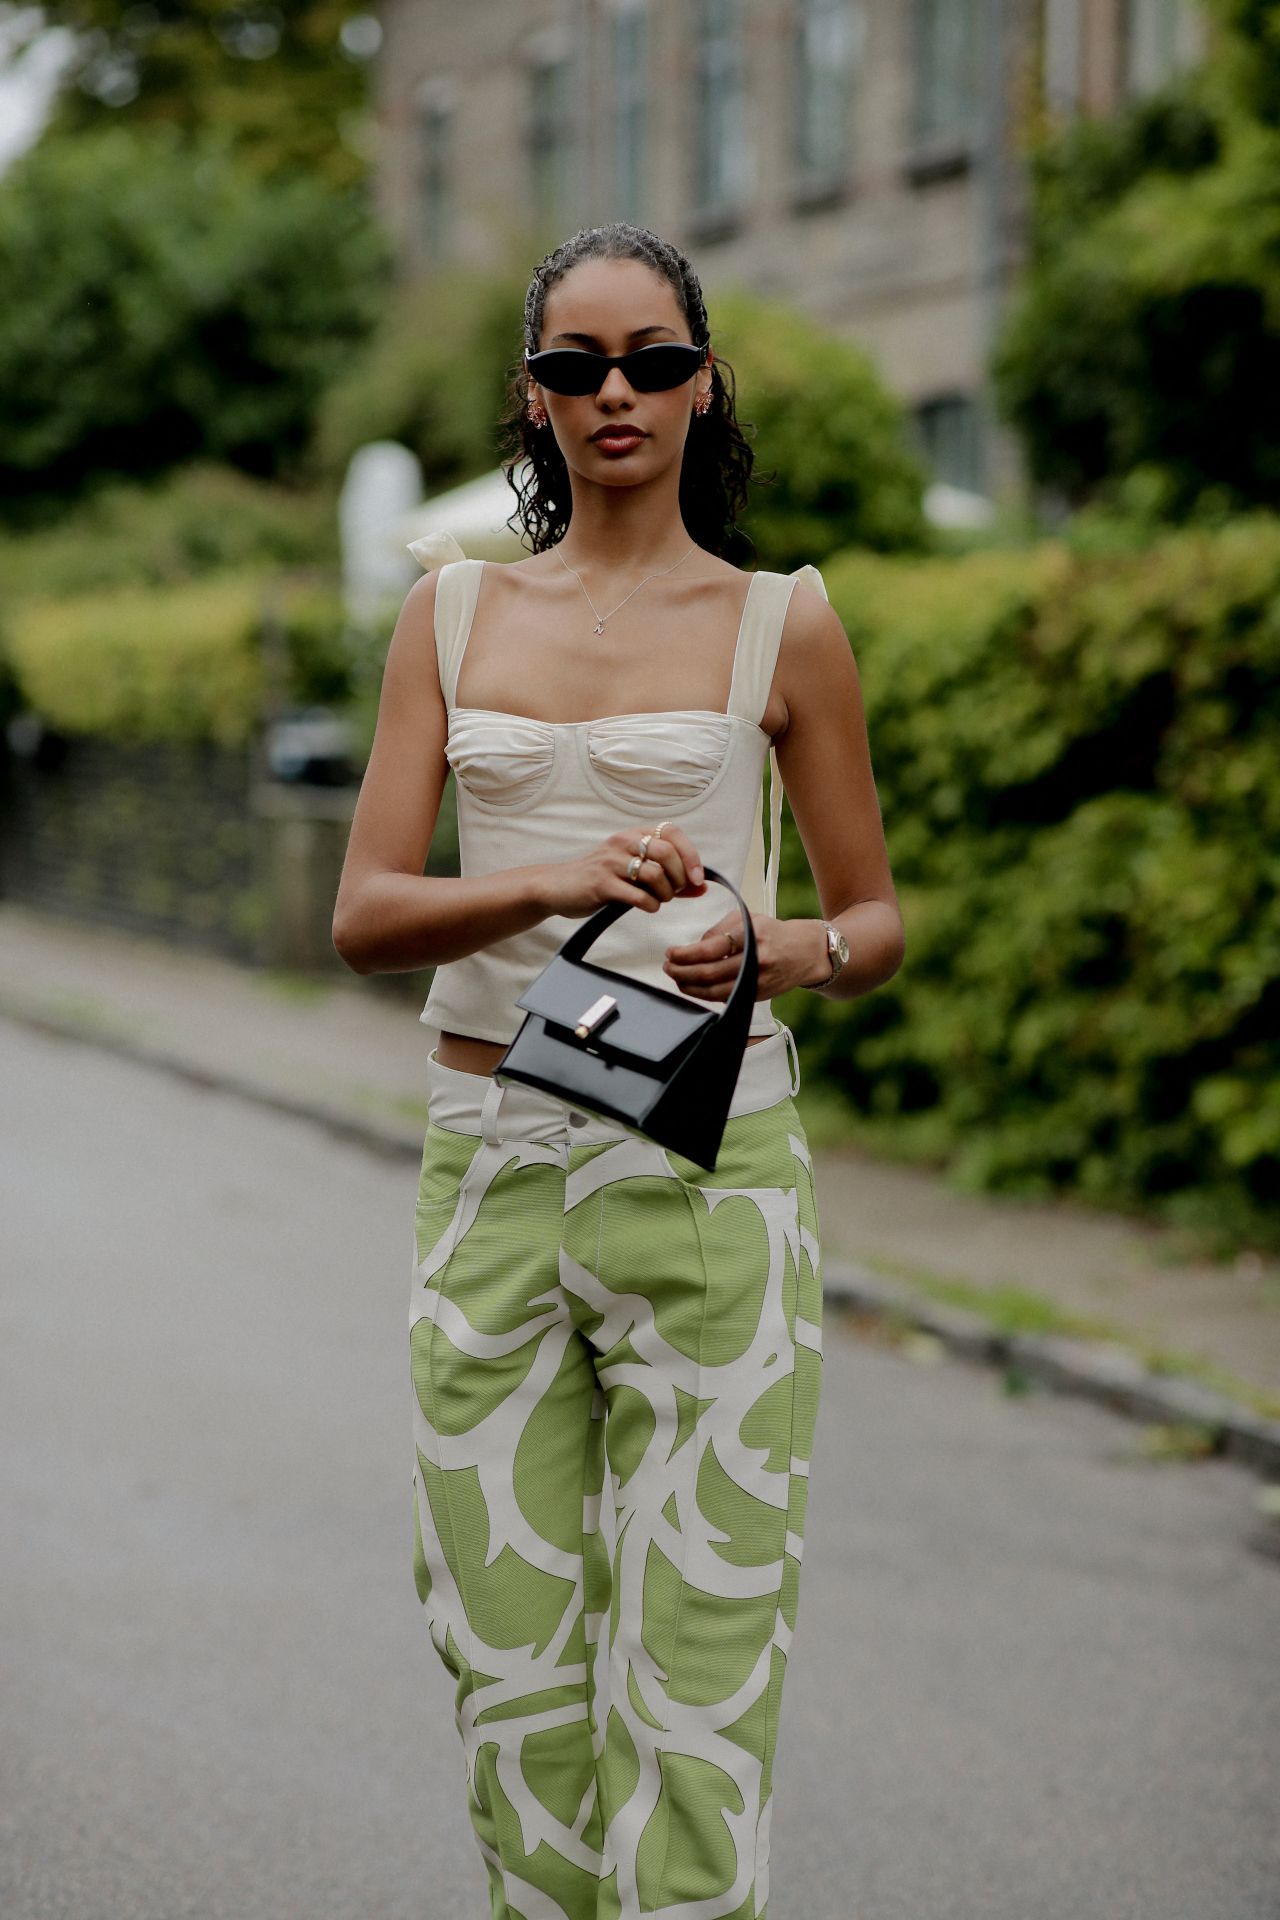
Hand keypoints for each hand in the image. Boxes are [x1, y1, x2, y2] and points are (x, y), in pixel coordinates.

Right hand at [535, 821, 708, 919]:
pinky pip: (637, 895)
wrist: (558, 887)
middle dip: (679, 877)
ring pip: (654, 874)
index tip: (696, 878)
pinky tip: (647, 907)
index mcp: (633, 834)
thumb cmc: (601, 879)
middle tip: (674, 892)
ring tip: (659, 900)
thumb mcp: (634, 873)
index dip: (691, 854)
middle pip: (667, 853)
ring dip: (665, 894)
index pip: (672, 832)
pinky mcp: (601, 883)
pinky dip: (650, 905)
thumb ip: (669, 879)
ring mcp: (611, 862)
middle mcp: (622, 842)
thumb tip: (702, 887)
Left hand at [663, 913, 830, 1000]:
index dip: (685, 954)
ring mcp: (757, 980)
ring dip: (689, 986)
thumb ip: (719, 931)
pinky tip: (693, 987)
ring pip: (714, 991)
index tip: (670, 953)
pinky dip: (705, 994)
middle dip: (681, 971)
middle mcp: (756, 959)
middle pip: (708, 973)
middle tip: (668, 967)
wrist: (805, 952)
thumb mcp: (747, 919)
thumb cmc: (773, 933)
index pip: (709, 948)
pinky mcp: (757, 995)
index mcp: (752, 935)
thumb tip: (692, 948)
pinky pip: (725, 998)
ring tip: (676, 978)